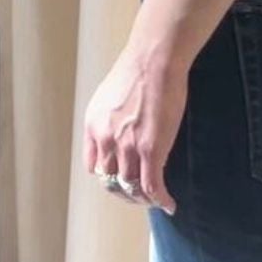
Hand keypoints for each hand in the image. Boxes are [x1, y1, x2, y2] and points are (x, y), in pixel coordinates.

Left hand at [82, 39, 184, 215]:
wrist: (154, 58)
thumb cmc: (137, 71)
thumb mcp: (109, 97)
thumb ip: (109, 121)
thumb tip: (120, 138)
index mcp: (92, 125)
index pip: (93, 167)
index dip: (108, 177)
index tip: (122, 179)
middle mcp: (105, 138)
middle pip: (111, 181)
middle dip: (125, 192)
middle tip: (141, 194)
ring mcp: (127, 146)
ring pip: (132, 188)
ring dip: (144, 198)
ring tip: (156, 198)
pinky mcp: (150, 150)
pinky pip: (152, 187)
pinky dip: (161, 200)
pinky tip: (169, 203)